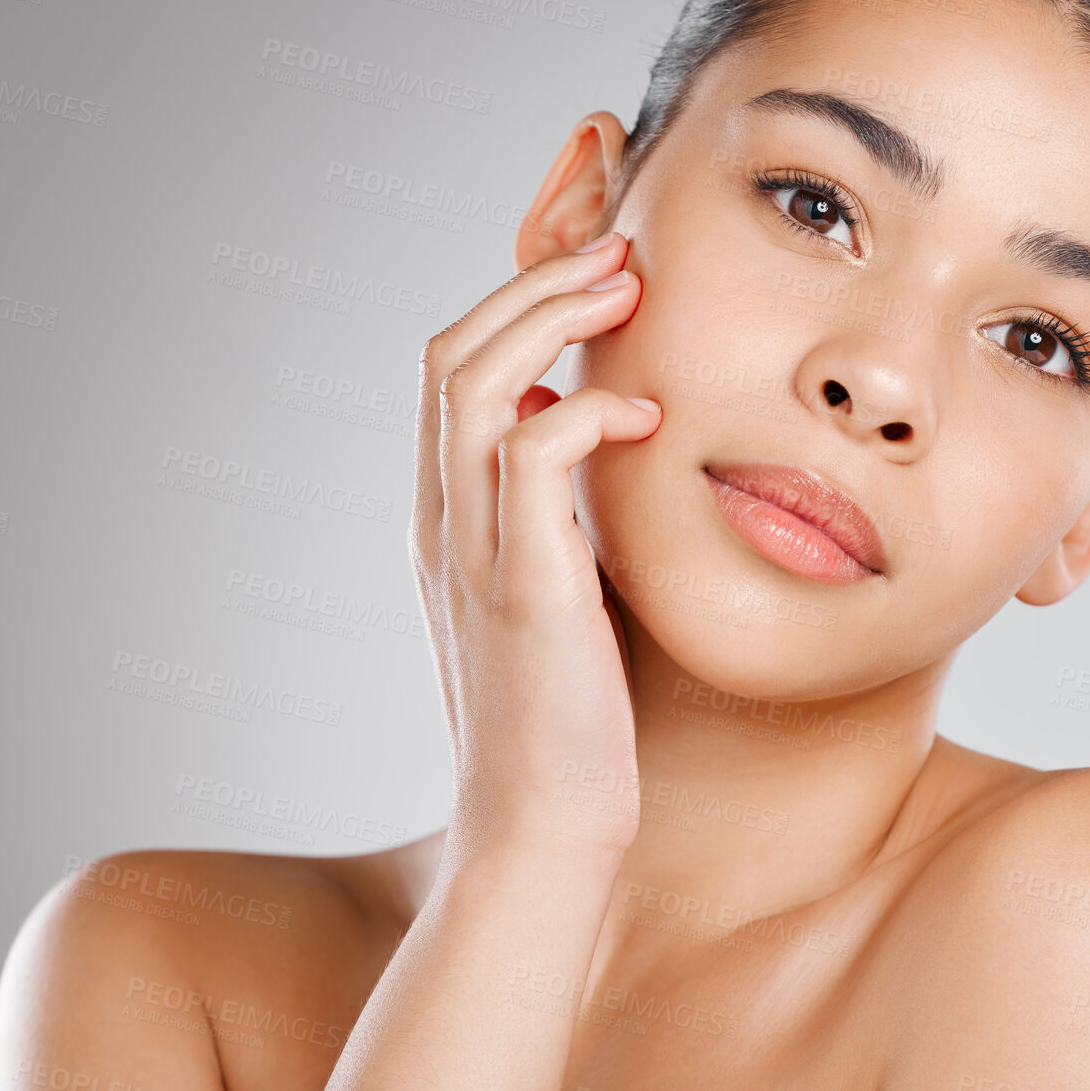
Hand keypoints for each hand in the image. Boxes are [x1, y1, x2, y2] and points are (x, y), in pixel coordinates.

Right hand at [410, 233, 658, 863]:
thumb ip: (554, 518)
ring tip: (628, 288)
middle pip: (449, 354)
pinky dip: (586, 414)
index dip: (515, 306)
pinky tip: (646, 419)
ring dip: (550, 317)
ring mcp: (472, 556)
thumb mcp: (553, 596)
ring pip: (471, 384)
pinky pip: (530, 458)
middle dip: (534, 285)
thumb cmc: (566, 719)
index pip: (451, 374)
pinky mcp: (524, 592)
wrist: (540, 835)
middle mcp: (442, 525)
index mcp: (448, 522)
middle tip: (620, 255)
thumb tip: (584, 435)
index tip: (598, 276)